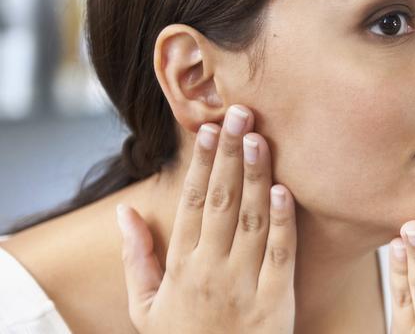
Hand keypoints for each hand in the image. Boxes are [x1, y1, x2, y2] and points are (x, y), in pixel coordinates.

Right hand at [115, 105, 296, 332]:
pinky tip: (284, 189)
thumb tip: (124, 211)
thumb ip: (135, 257)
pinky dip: (284, 221)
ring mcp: (244, 284)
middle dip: (230, 154)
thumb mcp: (146, 306)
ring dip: (256, 175)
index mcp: (181, 266)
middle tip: (239, 113)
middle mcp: (211, 269)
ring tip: (258, 136)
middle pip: (221, 201)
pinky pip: (281, 254)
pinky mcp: (275, 301)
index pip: (191, 203)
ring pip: (251, 219)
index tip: (207, 129)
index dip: (200, 163)